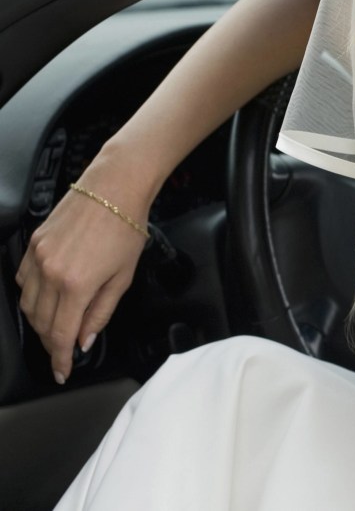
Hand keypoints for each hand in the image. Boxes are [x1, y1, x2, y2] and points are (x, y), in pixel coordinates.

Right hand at [14, 175, 148, 384]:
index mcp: (76, 284)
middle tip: (63, 351)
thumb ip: (101, 313)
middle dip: (51, 342)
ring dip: (40, 321)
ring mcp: (38, 256)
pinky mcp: (33, 244)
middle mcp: (50, 272)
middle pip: (40, 322)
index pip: (60, 335)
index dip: (60, 358)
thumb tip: (84, 339)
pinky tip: (47, 299)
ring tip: (57, 327)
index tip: (62, 371)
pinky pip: (22, 280)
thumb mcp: (122, 277)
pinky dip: (32, 295)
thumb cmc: (126, 228)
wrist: (113, 189)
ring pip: (27, 303)